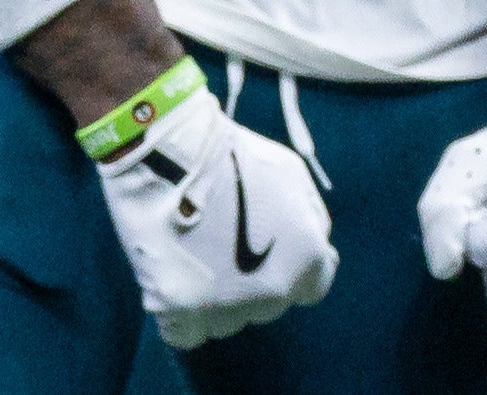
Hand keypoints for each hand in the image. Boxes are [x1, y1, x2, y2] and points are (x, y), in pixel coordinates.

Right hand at [96, 84, 341, 349]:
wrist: (169, 153)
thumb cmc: (235, 156)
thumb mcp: (294, 175)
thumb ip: (310, 219)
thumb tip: (317, 252)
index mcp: (307, 257)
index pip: (313, 286)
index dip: (292, 267)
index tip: (269, 252)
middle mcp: (273, 291)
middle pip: (268, 303)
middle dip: (254, 280)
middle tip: (225, 243)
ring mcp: (226, 306)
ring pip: (228, 320)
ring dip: (217, 299)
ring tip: (196, 255)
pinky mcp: (179, 311)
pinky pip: (187, 333)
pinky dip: (182, 315)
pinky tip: (175, 278)